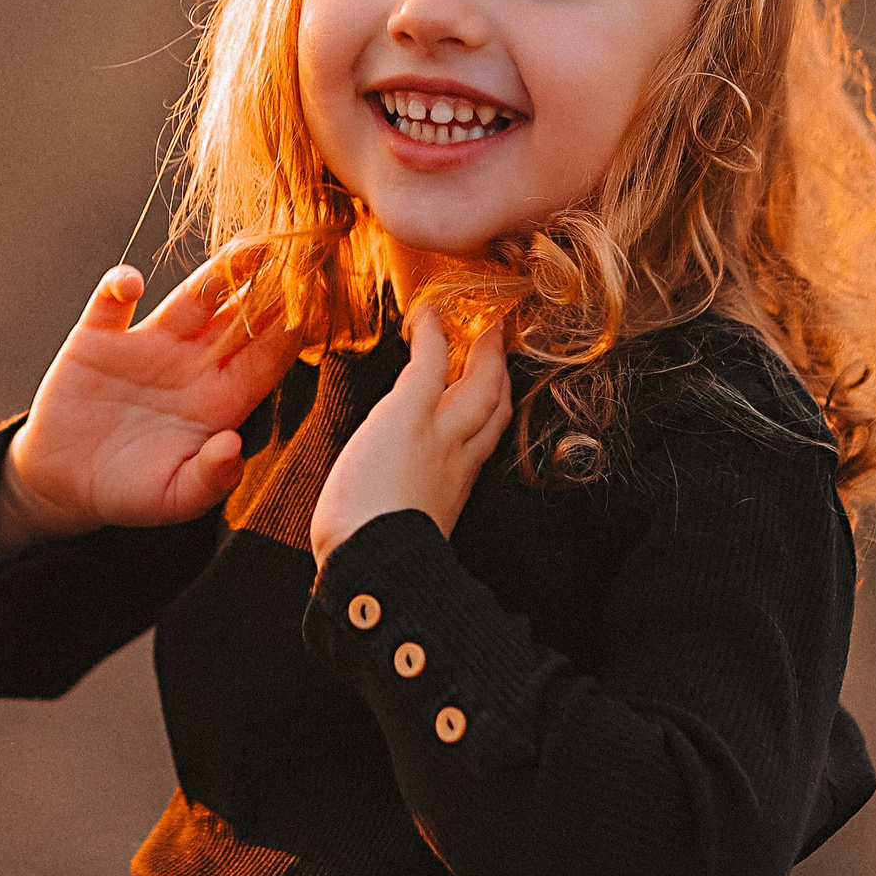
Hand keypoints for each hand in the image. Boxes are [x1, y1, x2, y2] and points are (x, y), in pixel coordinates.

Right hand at [0, 254, 306, 564]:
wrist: (65, 482)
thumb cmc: (132, 492)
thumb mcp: (173, 499)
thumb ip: (209, 479)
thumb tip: (234, 448)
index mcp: (220, 400)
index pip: (266, 358)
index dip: (292, 330)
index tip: (319, 301)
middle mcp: (193, 363)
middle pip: (238, 316)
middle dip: (266, 286)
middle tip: (297, 251)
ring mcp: (148, 345)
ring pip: (190, 299)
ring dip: (215, 273)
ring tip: (243, 247)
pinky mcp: (98, 338)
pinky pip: (112, 302)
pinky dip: (120, 286)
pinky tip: (129, 284)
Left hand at [309, 309, 511, 568]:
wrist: (373, 560)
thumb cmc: (373, 556)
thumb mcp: (398, 529)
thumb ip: (404, 510)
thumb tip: (381, 513)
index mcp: (453, 487)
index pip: (482, 441)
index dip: (490, 414)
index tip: (492, 396)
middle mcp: (457, 458)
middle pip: (495, 407)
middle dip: (501, 374)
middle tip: (502, 346)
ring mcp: (439, 433)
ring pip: (480, 385)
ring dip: (485, 352)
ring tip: (484, 326)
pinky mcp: (411, 414)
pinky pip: (432, 364)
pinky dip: (433, 337)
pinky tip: (428, 316)